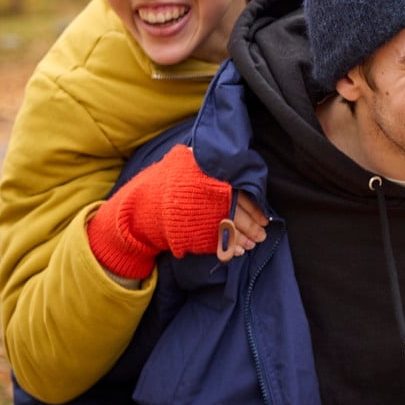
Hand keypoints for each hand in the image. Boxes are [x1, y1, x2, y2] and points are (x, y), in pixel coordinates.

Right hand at [87, 145, 268, 279]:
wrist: (140, 207)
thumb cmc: (165, 183)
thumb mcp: (182, 162)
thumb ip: (202, 159)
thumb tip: (225, 152)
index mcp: (210, 180)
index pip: (241, 194)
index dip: (255, 208)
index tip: (265, 218)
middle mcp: (208, 198)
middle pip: (238, 214)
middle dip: (253, 227)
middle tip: (262, 235)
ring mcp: (202, 217)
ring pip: (231, 230)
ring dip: (244, 239)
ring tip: (253, 245)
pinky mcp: (194, 233)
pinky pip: (217, 242)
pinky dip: (229, 248)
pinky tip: (236, 252)